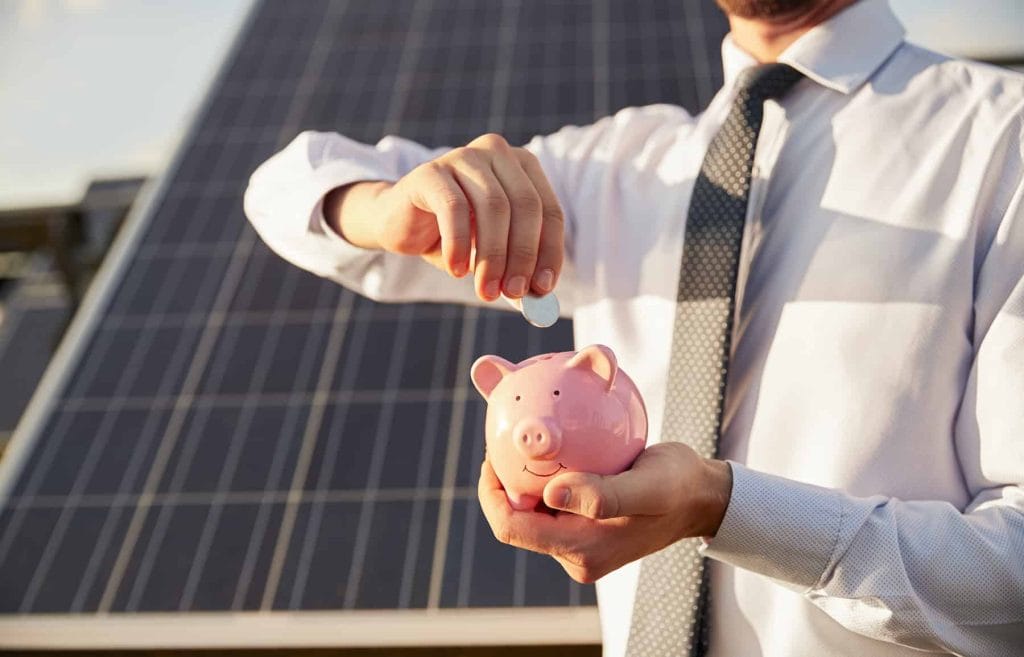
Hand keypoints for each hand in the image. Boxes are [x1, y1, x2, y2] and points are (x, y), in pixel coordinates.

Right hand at [326, 133, 564, 301]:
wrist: (400, 222)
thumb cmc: (454, 235)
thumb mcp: (491, 251)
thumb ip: (516, 267)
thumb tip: (538, 293)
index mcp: (523, 166)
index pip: (549, 211)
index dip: (549, 252)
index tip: (543, 288)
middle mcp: (497, 153)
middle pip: (526, 206)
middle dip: (522, 256)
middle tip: (514, 293)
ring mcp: (464, 157)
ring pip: (494, 208)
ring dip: (493, 257)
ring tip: (487, 290)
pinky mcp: (431, 172)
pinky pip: (454, 209)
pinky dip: (459, 245)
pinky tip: (456, 271)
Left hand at [477, 443, 732, 582]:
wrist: (701, 498)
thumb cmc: (678, 487)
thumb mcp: (649, 486)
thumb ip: (602, 495)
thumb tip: (551, 492)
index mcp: (583, 549)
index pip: (512, 527)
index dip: (492, 492)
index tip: (493, 455)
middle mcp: (576, 554)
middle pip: (516, 520)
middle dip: (504, 483)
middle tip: (506, 441)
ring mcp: (579, 545)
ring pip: (530, 513)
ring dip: (524, 480)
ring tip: (526, 443)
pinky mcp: (584, 531)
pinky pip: (549, 507)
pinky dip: (543, 480)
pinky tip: (550, 453)